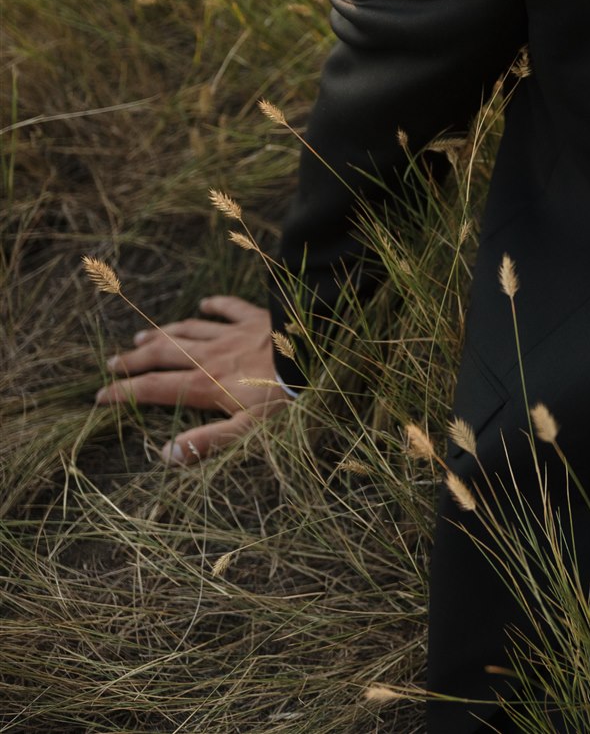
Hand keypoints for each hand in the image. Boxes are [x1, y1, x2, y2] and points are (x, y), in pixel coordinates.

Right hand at [96, 294, 290, 463]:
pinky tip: (206, 303)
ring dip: (163, 333)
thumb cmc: (287, 397)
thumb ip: (208, 441)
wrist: (320, 353)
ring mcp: (234, 332)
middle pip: (162, 354)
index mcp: (205, 383)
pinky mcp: (258, 317)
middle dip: (134, 360)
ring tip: (141, 336)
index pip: (154, 388)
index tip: (100, 396)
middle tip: (112, 363)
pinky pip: (230, 307)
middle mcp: (211, 354)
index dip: (124, 393)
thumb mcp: (249, 429)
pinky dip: (215, 305)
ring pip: (188, 330)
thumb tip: (166, 455)